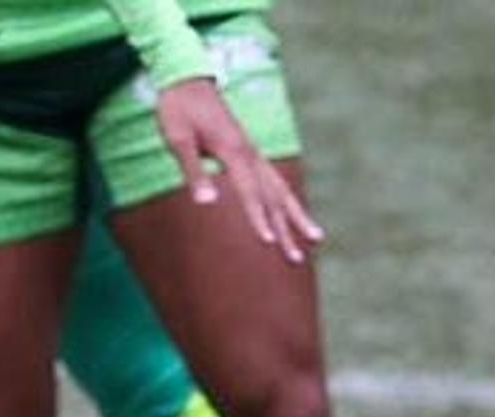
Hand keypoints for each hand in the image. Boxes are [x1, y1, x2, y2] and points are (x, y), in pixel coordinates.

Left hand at [154, 79, 322, 263]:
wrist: (187, 80)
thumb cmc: (179, 111)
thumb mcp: (178, 141)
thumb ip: (194, 172)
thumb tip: (206, 203)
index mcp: (234, 152)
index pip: (250, 193)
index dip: (259, 220)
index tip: (269, 244)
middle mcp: (250, 154)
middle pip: (273, 198)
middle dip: (285, 229)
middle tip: (296, 258)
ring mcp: (253, 152)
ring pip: (281, 190)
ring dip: (296, 217)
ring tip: (315, 240)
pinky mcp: (250, 152)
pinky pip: (275, 181)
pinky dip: (286, 201)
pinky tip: (293, 215)